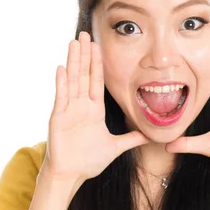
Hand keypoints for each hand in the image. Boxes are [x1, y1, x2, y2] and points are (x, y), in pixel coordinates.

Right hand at [42, 31, 149, 182]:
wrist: (71, 174)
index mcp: (94, 110)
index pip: (97, 82)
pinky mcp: (59, 118)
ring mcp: (69, 111)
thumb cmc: (88, 161)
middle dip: (85, 55)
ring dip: (73, 61)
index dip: (98, 64)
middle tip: (86, 34)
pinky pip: (61, 98)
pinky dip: (61, 83)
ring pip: (72, 81)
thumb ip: (131, 139)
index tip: (99, 47)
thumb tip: (150, 136)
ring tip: (74, 42)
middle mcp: (81, 106)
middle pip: (84, 75)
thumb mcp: (115, 147)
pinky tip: (62, 68)